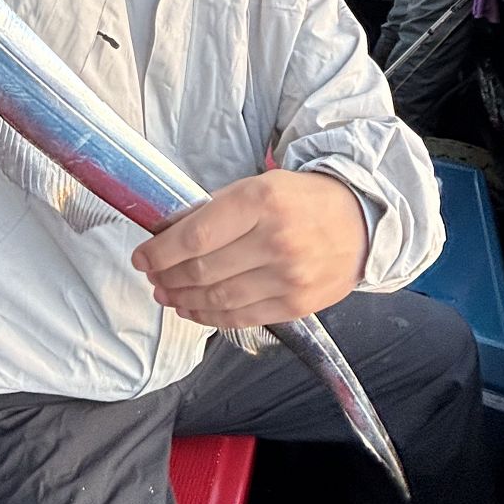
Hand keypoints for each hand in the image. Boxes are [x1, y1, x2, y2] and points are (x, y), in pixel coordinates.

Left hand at [130, 172, 368, 327]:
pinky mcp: (297, 305)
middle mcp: (275, 240)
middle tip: (152, 277)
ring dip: (183, 299)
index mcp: (262, 201)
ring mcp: (288, 277)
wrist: (361, 221)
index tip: (142, 257)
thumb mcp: (259, 186)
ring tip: (166, 294)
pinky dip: (210, 317)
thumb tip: (169, 234)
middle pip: (203, 270)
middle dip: (167, 277)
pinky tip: (192, 309)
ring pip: (218, 298)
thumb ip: (217, 209)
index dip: (160, 252)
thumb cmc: (302, 200)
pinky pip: (242, 317)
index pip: (196, 235)